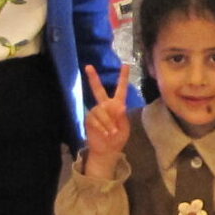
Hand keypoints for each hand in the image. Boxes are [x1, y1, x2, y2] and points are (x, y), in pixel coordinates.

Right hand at [81, 63, 131, 177]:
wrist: (108, 150)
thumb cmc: (118, 137)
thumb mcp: (124, 127)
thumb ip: (121, 116)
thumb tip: (119, 106)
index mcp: (117, 104)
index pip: (121, 89)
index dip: (123, 77)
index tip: (126, 64)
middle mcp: (105, 105)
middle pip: (98, 90)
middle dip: (93, 78)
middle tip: (88, 67)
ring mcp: (96, 112)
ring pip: (100, 111)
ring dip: (107, 122)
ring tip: (112, 132)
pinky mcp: (89, 119)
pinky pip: (95, 120)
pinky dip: (102, 127)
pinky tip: (106, 133)